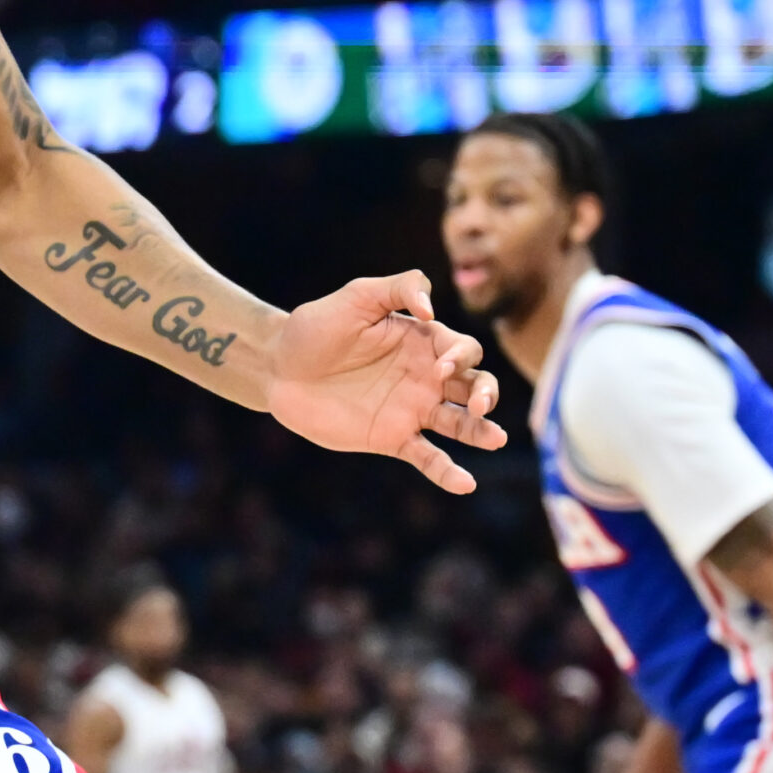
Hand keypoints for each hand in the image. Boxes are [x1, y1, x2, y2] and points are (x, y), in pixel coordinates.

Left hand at [264, 271, 505, 492]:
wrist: (278, 367)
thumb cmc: (317, 327)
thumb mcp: (357, 295)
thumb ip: (399, 289)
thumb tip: (431, 308)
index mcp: (423, 342)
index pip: (463, 351)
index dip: (460, 359)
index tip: (439, 367)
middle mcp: (425, 377)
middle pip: (475, 386)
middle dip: (486, 394)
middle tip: (479, 405)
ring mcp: (411, 410)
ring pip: (460, 424)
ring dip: (481, 432)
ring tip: (495, 438)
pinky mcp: (392, 437)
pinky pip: (428, 457)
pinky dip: (448, 472)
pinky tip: (465, 484)